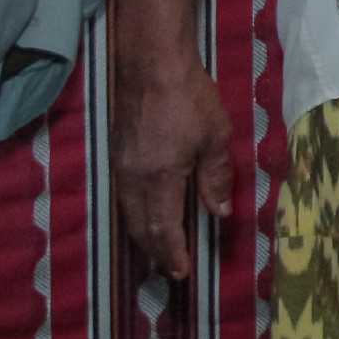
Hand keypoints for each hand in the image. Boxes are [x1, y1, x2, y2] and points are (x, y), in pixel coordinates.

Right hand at [111, 55, 231, 279]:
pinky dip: (138, 214)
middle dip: (157, 251)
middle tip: (171, 269)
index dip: (173, 254)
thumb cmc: (190, 99)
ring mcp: (122, 167)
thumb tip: (218, 213)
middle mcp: (134, 180)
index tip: (182, 272)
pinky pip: (126, 197)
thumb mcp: (215, 139)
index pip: (164, 230)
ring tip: (161, 250)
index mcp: (160, 180)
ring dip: (146, 235)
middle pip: (142, 228)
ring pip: (130, 214)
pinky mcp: (119, 154)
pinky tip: (149, 214)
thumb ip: (215, 178)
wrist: (151, 65)